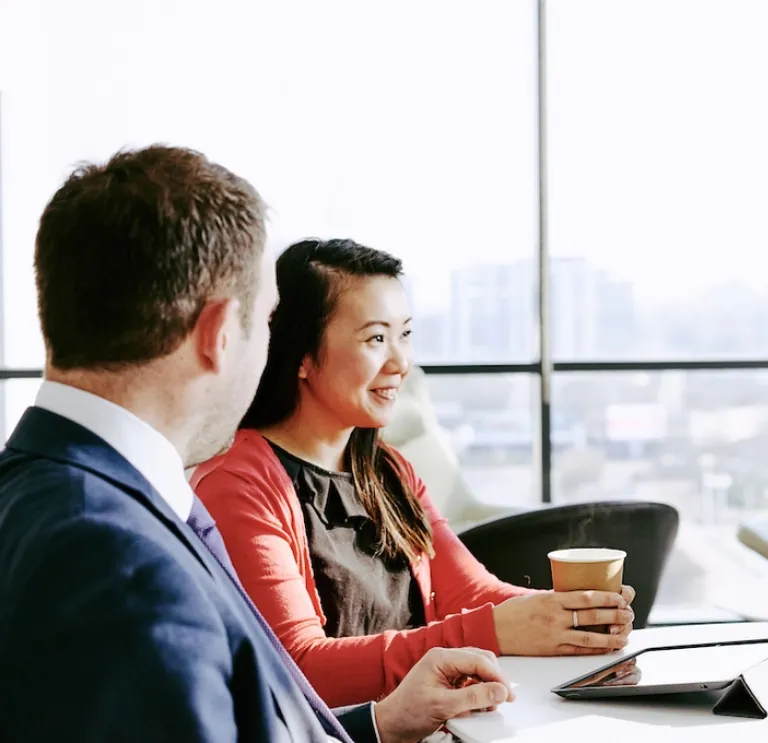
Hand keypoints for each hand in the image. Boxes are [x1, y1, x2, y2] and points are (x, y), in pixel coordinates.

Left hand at [373, 647, 513, 742]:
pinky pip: (469, 681)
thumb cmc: (409, 712)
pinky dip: (477, 692)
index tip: (508, 694)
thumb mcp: (443, 706)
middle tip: (504, 698)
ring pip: (476, 671)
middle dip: (493, 679)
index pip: (477, 660)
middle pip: (479, 661)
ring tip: (490, 705)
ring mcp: (445, 669)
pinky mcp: (446, 681)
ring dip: (486, 686)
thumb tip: (499, 691)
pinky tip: (478, 706)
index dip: (496, 676)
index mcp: (441, 657)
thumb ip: (474, 697)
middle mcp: (444, 659)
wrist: (391, 725)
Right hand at [493, 585, 635, 655]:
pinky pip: (579, 652)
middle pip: (592, 617)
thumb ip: (559, 598)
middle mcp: (554, 618)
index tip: (621, 596)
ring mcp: (554, 636)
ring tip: (625, 635)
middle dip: (615, 615)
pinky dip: (596, 651)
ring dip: (611, 637)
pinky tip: (608, 648)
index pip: (586, 597)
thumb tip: (584, 597)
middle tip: (629, 614)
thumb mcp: (536, 596)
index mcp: (551, 599)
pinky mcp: (552, 650)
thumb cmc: (515, 611)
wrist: (494, 629)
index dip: (607, 597)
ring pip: (590, 638)